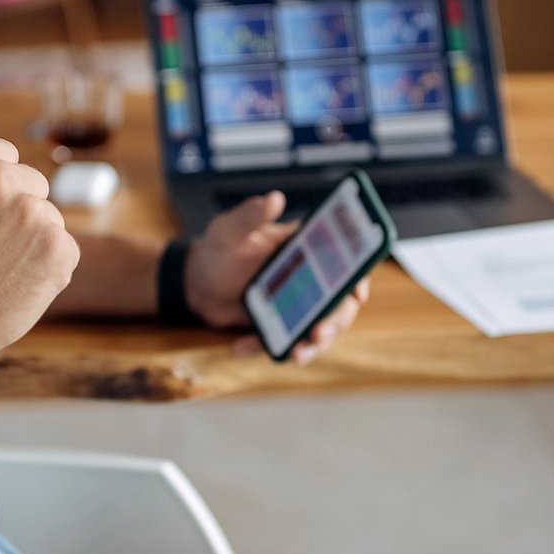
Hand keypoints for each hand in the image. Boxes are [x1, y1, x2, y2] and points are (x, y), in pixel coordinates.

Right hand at [0, 97, 79, 396]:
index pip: (1, 155)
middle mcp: (2, 179)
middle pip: (30, 183)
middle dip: (11, 210)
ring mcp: (34, 215)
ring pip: (46, 217)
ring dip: (29, 240)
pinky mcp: (59, 251)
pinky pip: (63, 249)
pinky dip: (45, 268)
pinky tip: (11, 284)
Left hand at [183, 192, 371, 364]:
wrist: (196, 284)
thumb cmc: (218, 249)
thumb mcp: (229, 230)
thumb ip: (249, 216)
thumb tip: (272, 199)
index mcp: (306, 250)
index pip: (344, 262)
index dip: (358, 277)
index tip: (357, 293)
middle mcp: (309, 280)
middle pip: (338, 304)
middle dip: (334, 322)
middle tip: (318, 333)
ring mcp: (296, 307)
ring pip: (317, 330)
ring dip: (312, 346)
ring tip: (296, 354)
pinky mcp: (279, 328)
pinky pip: (282, 344)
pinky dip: (265, 348)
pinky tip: (241, 346)